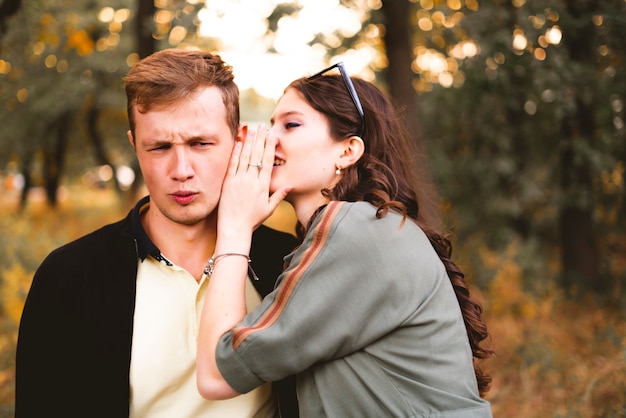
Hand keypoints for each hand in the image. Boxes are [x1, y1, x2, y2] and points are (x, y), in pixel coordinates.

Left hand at [217, 125, 290, 243]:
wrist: (235, 229)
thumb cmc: (252, 221)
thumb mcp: (269, 209)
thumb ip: (279, 196)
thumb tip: (290, 185)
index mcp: (263, 186)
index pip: (267, 162)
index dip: (270, 147)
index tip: (272, 136)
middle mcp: (251, 181)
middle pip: (257, 155)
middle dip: (261, 139)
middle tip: (263, 126)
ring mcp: (239, 181)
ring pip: (245, 157)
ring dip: (249, 141)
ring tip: (252, 129)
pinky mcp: (228, 183)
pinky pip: (232, 164)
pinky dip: (235, 152)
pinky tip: (237, 142)